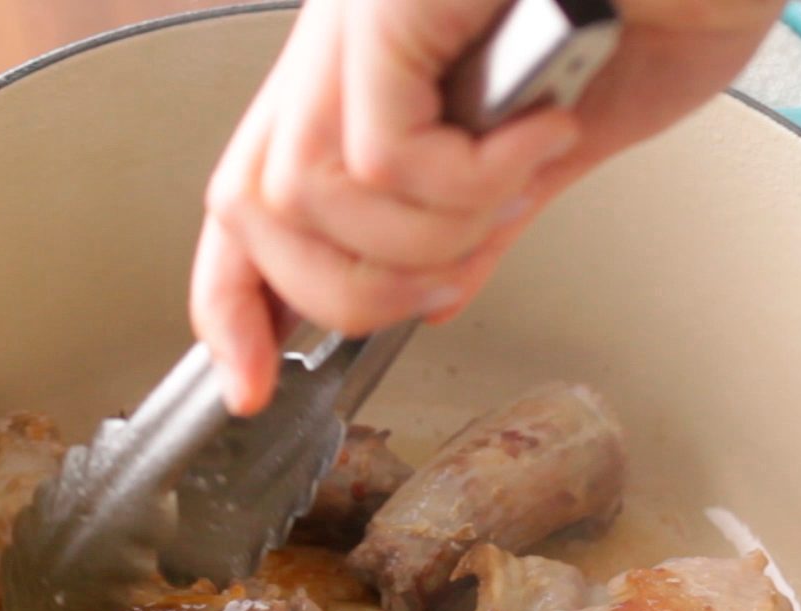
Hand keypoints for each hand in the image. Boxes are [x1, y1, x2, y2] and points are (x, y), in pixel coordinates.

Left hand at [192, 0, 785, 413]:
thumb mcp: (566, 135)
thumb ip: (483, 213)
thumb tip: (433, 292)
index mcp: (374, 59)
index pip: (249, 194)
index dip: (234, 300)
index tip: (252, 383)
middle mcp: (348, 27)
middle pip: (256, 206)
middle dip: (352, 290)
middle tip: (454, 270)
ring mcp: (364, 7)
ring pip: (310, 191)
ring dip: (425, 238)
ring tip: (519, 183)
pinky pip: (382, 150)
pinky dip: (468, 181)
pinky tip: (542, 129)